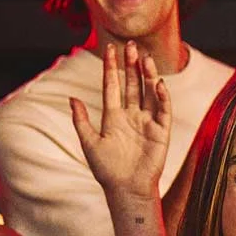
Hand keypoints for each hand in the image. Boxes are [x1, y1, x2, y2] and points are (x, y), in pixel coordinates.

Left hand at [71, 42, 171, 204]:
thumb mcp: (89, 143)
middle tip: (131, 45)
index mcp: (113, 117)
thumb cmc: (106, 170)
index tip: (110, 48)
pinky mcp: (161, 131)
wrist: (126, 190)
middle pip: (132, 84)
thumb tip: (72, 98)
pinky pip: (163, 109)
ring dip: (147, 75)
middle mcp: (131, 116)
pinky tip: (158, 83)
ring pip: (148, 92)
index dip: (111, 67)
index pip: (112, 85)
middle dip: (131, 65)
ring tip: (145, 58)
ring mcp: (147, 122)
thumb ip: (81, 120)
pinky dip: (162, 96)